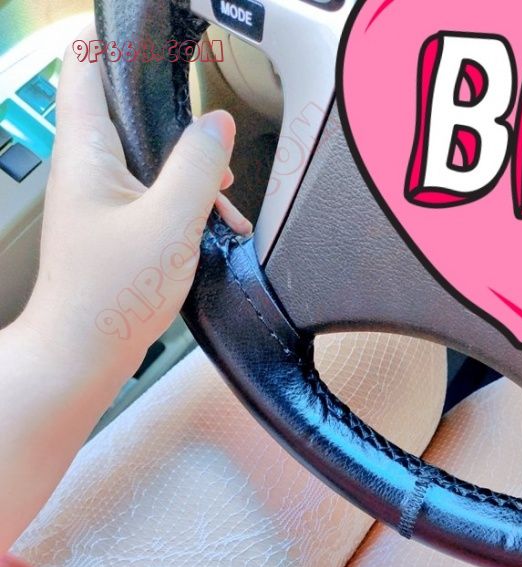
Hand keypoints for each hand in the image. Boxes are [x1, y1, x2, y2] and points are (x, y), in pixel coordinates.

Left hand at [21, 26, 251, 378]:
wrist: (82, 354)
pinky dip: (182, 206)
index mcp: (87, 151)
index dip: (116, 41)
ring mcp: (97, 200)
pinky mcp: (111, 230)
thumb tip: (217, 125)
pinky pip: (150, 199)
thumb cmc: (110, 296)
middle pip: (127, 113)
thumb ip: (197, 165)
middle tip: (211, 138)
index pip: (85, 64)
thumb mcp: (171, 222)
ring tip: (221, 200)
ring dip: (187, 173)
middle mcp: (86, 169)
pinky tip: (212, 231)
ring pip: (146, 161)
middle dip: (177, 122)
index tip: (153, 41)